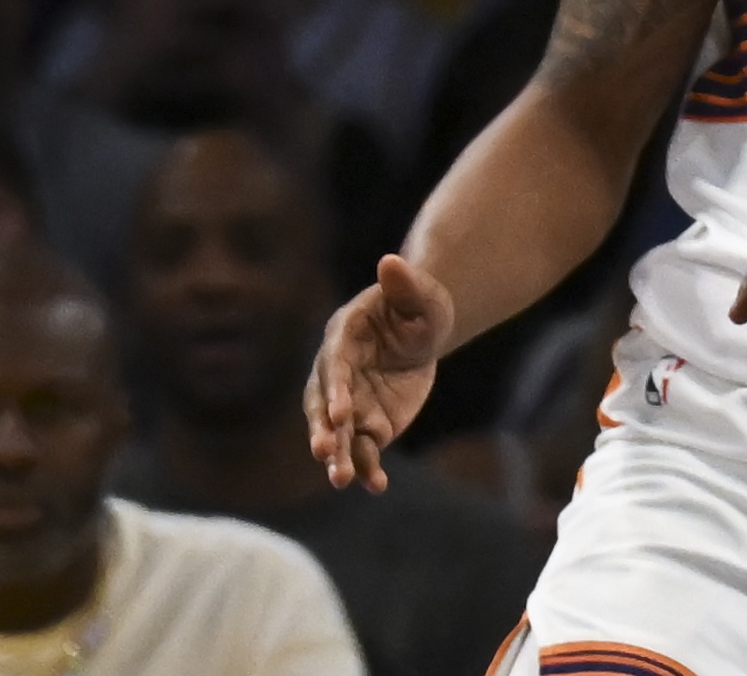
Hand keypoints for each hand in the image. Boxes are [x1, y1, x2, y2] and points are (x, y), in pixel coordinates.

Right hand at [307, 255, 456, 493]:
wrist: (423, 329)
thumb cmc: (419, 304)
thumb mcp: (419, 294)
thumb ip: (404, 283)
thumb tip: (391, 262)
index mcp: (345, 336)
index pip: (335, 364)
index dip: (336, 387)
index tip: (342, 412)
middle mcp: (339, 371)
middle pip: (324, 404)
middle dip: (323, 428)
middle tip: (323, 452)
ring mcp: (351, 400)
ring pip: (338, 433)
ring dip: (337, 456)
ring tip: (341, 481)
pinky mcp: (368, 422)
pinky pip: (363, 449)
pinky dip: (366, 467)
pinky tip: (376, 485)